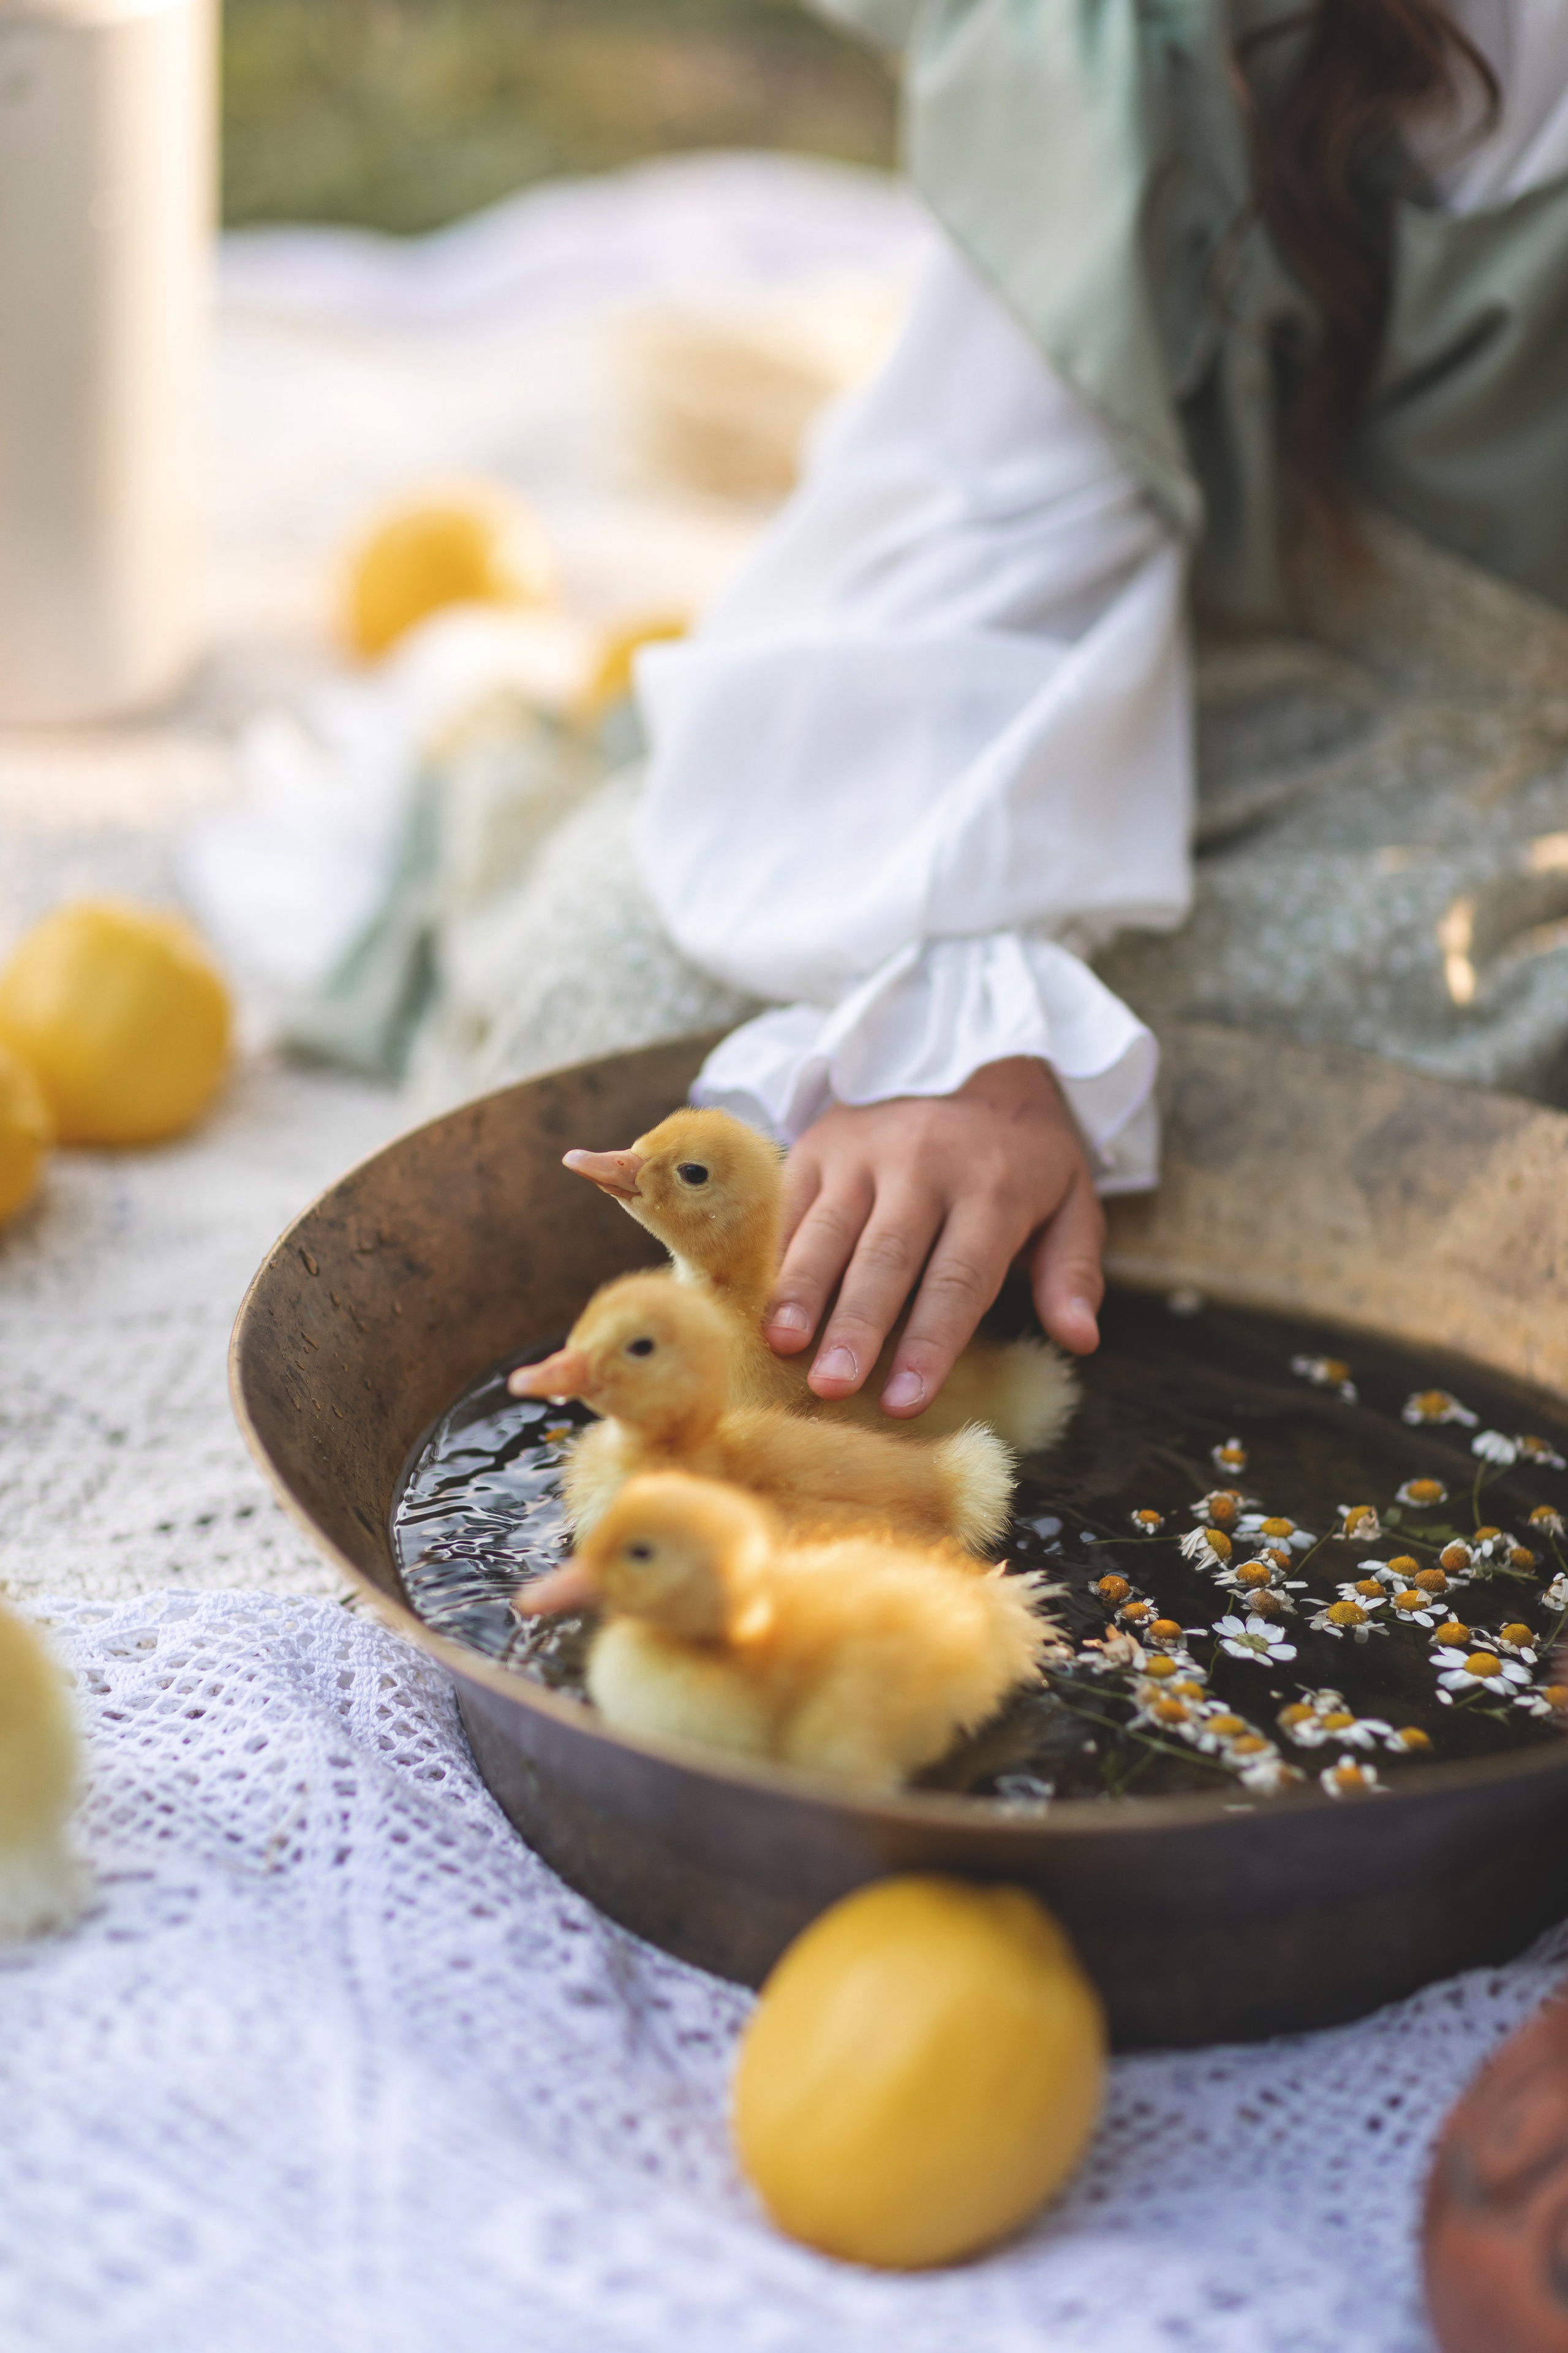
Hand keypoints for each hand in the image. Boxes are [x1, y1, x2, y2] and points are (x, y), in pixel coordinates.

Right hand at [763, 1057, 1104, 1416]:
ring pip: (829, 1229)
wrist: (977, 1058)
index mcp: (994, 1187)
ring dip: (803, 1291)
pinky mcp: (823, 1142)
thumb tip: (1080, 1339)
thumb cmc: (1024, 1158)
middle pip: (887, 1258)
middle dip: (858, 1326)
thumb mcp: (1073, 1203)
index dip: (932, 1344)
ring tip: (783, 1346)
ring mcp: (867, 1149)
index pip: (959, 1279)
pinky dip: (777, 1256)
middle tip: (833, 1387)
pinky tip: (761, 1302)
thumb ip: (1073, 1272)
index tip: (906, 1401)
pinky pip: (793, 1205)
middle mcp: (926, 1164)